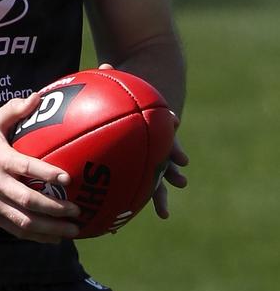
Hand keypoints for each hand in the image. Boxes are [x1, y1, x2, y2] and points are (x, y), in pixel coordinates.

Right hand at [0, 94, 79, 243]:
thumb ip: (14, 110)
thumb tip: (38, 97)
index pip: (26, 167)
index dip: (47, 174)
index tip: (68, 179)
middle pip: (28, 200)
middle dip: (55, 208)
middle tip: (77, 211)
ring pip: (23, 221)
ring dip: (50, 228)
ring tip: (72, 230)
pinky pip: (15, 230)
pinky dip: (36, 236)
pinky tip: (54, 238)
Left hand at [98, 62, 187, 219]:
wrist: (142, 102)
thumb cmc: (128, 95)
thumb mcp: (125, 87)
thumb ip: (115, 79)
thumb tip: (106, 65)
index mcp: (155, 131)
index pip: (169, 141)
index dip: (175, 150)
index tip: (183, 159)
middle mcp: (156, 148)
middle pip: (164, 166)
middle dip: (169, 179)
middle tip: (177, 190)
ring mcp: (150, 159)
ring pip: (154, 182)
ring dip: (157, 198)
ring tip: (161, 215)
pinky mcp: (139, 164)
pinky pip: (131, 186)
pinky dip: (125, 202)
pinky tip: (113, 225)